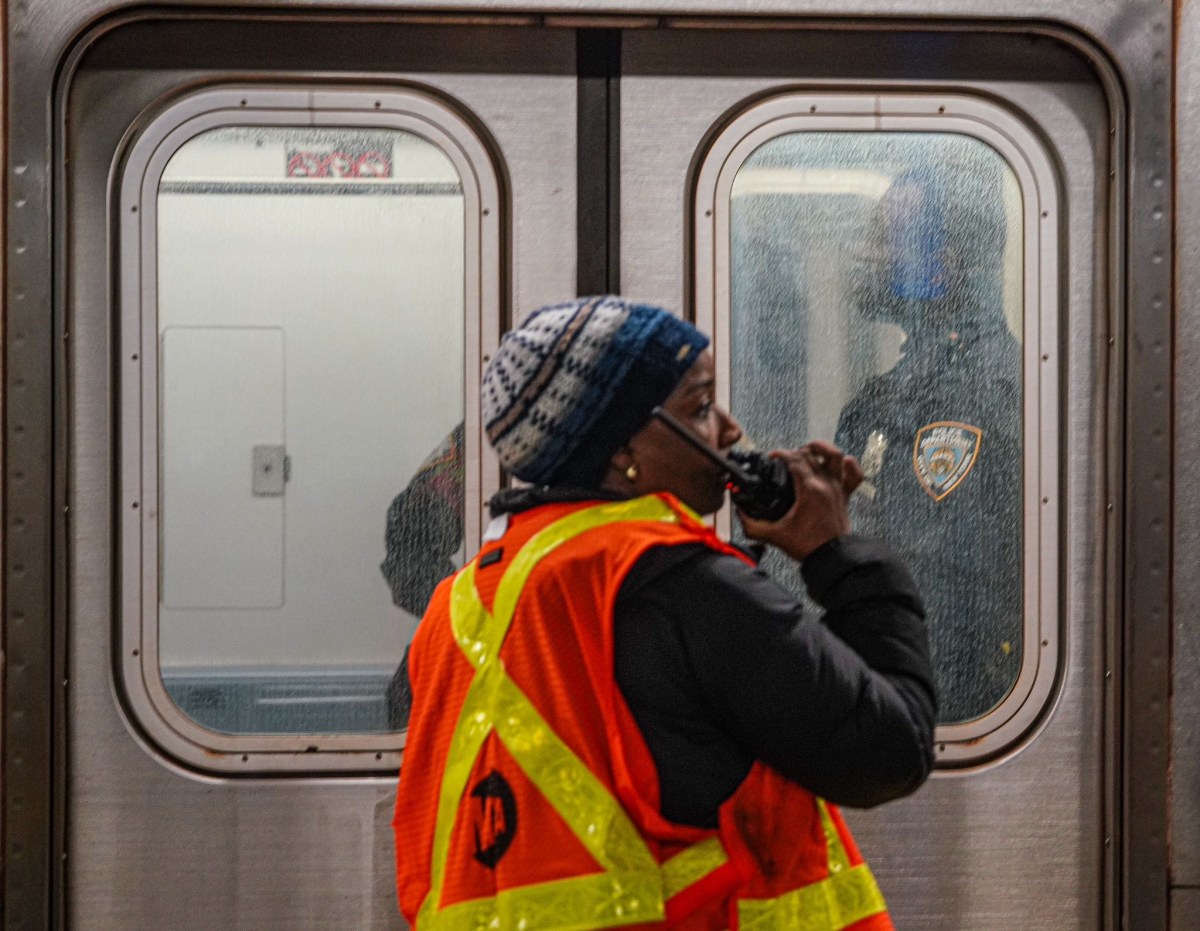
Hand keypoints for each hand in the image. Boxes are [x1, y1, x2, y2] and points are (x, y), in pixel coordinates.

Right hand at [738, 441, 861, 560]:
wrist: (832, 558)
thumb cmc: (808, 546)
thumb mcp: (774, 535)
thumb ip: (753, 525)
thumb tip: (740, 514)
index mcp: (808, 489)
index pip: (793, 459)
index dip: (779, 454)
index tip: (771, 458)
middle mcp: (825, 484)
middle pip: (809, 455)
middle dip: (793, 452)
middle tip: (783, 460)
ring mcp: (837, 487)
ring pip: (834, 456)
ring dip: (822, 448)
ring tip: (810, 448)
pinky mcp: (845, 495)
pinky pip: (855, 475)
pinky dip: (851, 465)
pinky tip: (843, 461)